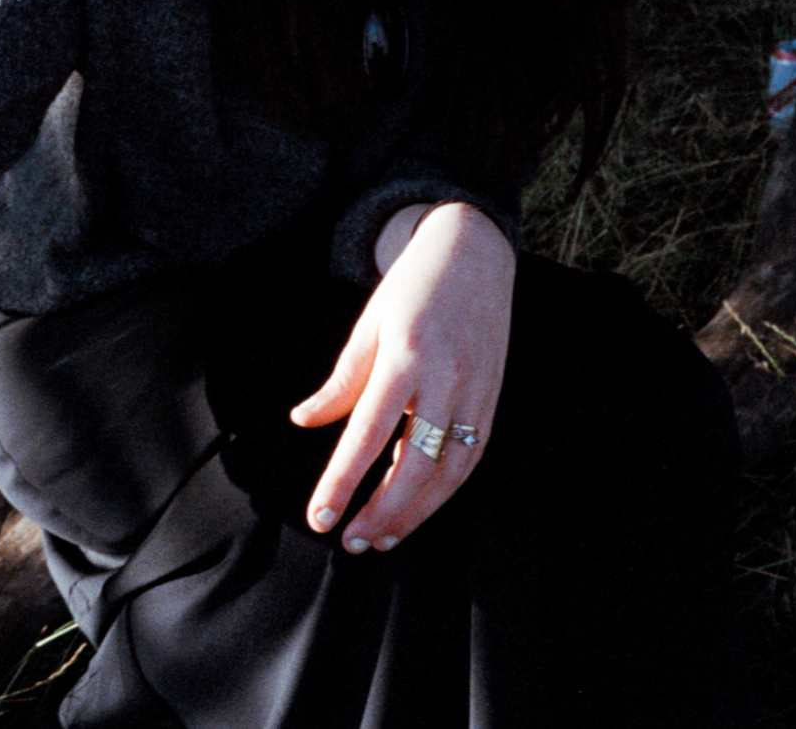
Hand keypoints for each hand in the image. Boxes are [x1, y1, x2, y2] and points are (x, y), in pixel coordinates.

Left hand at [289, 201, 513, 551]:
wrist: (476, 254)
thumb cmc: (413, 288)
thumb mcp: (369, 326)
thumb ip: (341, 381)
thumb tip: (304, 421)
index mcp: (406, 356)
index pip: (367, 434)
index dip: (342, 481)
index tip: (320, 516)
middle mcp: (445, 379)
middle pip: (414, 465)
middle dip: (382, 512)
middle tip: (350, 542)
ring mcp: (475, 393)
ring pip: (449, 472)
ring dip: (415, 513)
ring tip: (381, 539)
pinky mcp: (491, 401)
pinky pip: (469, 458)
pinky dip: (443, 490)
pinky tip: (416, 507)